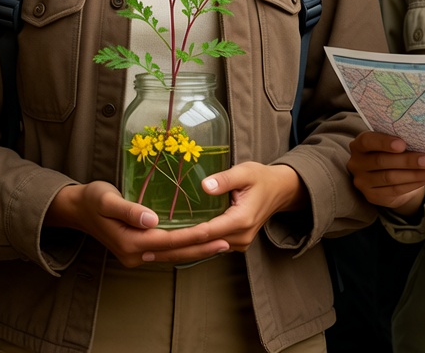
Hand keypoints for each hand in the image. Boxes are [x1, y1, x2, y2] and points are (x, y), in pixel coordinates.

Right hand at [46, 181, 229, 267]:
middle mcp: (135, 254)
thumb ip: (129, 210)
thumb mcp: (107, 200)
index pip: (169, 240)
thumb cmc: (92, 198)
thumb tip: (152, 220)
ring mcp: (136, 255)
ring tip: (218, 243)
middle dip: (200, 247)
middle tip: (226, 241)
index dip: (192, 236)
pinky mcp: (137, 250)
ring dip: (195, 250)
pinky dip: (182, 247)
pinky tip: (195, 241)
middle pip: (174, 252)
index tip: (213, 230)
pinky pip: (165, 251)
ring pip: (171, 254)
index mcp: (131, 242)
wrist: (77, 208)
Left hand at [141, 161, 306, 258]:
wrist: (279, 190)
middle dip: (172, 251)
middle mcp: (239, 237)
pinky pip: (208, 247)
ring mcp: (237, 242)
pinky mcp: (233, 241)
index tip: (159, 238)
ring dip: (177, 252)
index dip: (181, 237)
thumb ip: (225, 179)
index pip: (205, 232)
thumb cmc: (260, 177)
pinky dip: (189, 247)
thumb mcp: (245, 172)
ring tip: (150, 252)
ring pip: (203, 250)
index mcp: (240, 220)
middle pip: (200, 247)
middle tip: (144, 252)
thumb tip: (205, 185)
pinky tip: (169, 247)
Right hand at [347, 131, 424, 214]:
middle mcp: (356, 163)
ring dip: (415, 174)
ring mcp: (363, 182)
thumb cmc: (388, 153)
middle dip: (407, 161)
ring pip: (390, 178)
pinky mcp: (372, 196)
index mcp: (358, 145)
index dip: (384, 142)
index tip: (402, 144)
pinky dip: (414, 184)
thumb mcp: (387, 144)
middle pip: (382, 161)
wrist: (384, 177)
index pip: (367, 141)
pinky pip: (395, 190)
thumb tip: (419, 141)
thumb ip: (396, 142)